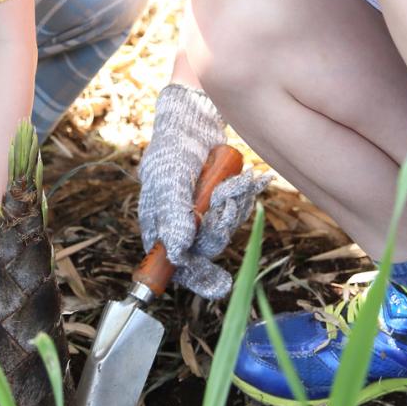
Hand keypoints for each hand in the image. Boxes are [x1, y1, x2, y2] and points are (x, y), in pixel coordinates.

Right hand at [138, 84, 271, 298]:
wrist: (193, 118)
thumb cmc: (172, 149)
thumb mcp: (170, 181)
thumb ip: (173, 217)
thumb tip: (177, 254)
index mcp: (159, 226)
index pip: (175, 265)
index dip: (196, 277)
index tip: (219, 286)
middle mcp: (179, 225)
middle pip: (205, 248)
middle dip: (219, 227)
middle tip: (226, 202)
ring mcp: (200, 212)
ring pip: (223, 228)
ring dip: (232, 206)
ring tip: (235, 182)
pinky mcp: (219, 200)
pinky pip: (235, 210)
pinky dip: (242, 195)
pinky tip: (247, 179)